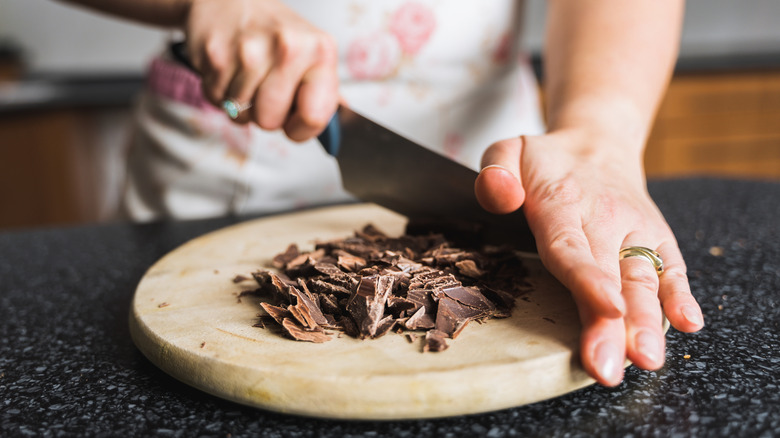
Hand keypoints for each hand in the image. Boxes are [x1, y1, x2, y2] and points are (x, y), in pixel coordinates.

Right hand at [185, 0, 337, 140]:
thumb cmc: (274, 34)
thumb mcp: (311, 54)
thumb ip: (325, 92)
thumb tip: (338, 133)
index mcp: (320, 51)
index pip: (314, 117)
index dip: (300, 129)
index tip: (293, 119)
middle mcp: (288, 47)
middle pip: (270, 122)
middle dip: (265, 115)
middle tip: (265, 89)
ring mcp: (249, 51)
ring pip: (241, 115)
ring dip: (241, 105)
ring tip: (246, 76)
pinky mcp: (216, 55)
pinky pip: (216, 100)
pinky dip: (220, 92)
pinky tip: (228, 69)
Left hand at [475, 131, 703, 385]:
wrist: (597, 142)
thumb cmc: (546, 160)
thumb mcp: (508, 150)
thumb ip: (495, 171)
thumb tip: (501, 196)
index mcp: (562, 203)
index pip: (572, 247)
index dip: (589, 281)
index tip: (605, 310)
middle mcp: (605, 219)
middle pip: (609, 276)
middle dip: (613, 325)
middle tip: (610, 367)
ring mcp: (635, 231)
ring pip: (643, 280)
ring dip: (647, 322)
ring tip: (647, 359)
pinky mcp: (656, 240)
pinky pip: (672, 267)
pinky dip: (681, 295)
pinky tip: (689, 324)